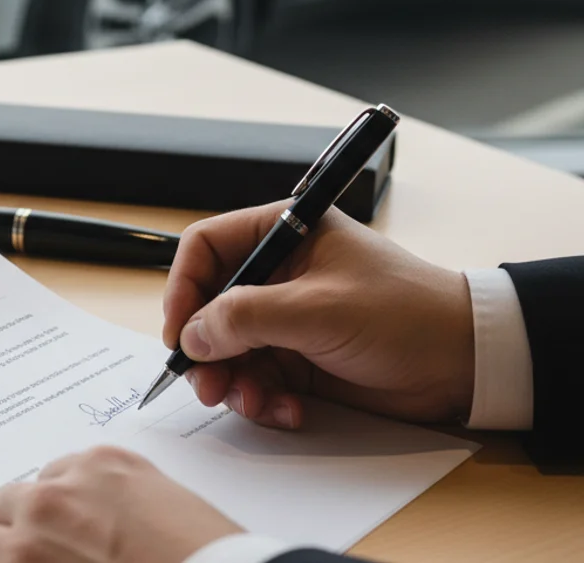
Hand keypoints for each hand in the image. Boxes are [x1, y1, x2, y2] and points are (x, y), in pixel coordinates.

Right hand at [0, 445, 241, 562]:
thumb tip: (6, 558)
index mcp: (17, 559)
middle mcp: (39, 511)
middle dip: (10, 533)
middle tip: (47, 556)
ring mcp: (78, 479)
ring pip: (34, 484)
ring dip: (48, 508)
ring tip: (86, 537)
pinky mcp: (115, 461)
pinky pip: (74, 466)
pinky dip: (84, 488)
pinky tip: (114, 518)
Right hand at [163, 201, 474, 428]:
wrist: (465, 364)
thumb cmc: (405, 314)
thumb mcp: (319, 309)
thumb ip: (247, 317)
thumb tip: (192, 335)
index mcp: (283, 234)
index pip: (206, 248)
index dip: (183, 288)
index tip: (179, 332)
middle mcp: (278, 273)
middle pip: (209, 305)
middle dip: (205, 349)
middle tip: (207, 385)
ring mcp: (286, 318)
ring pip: (228, 349)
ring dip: (232, 381)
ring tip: (250, 403)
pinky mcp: (298, 358)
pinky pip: (256, 378)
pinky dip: (262, 398)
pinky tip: (287, 410)